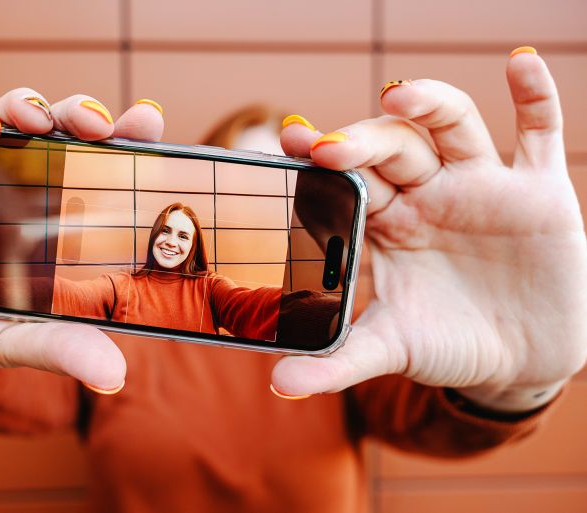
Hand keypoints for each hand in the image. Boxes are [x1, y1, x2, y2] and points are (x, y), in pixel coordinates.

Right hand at [0, 89, 162, 388]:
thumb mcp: (4, 343)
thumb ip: (55, 348)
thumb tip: (114, 377)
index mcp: (52, 223)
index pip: (98, 173)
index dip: (128, 144)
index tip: (151, 128)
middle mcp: (19, 190)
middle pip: (61, 133)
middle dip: (84, 116)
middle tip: (103, 125)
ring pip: (12, 118)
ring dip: (31, 107)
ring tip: (42, 121)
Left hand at [273, 50, 586, 411]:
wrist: (517, 360)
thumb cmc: (444, 342)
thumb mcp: (391, 347)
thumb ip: (335, 362)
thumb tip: (278, 384)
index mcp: (384, 223)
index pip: (346, 179)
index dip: (318, 160)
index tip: (286, 144)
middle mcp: (426, 194)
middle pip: (390, 147)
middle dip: (359, 141)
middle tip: (327, 148)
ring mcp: (480, 186)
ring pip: (452, 126)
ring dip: (429, 104)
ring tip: (397, 94)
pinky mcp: (537, 191)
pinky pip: (539, 130)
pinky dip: (534, 95)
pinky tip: (520, 64)